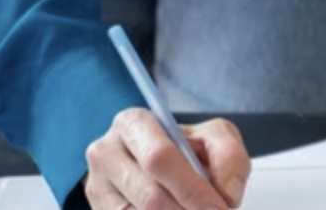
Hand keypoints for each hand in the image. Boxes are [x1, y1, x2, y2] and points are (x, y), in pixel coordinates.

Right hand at [85, 113, 248, 209]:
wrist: (159, 169)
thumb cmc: (184, 152)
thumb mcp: (212, 139)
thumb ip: (228, 157)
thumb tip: (226, 196)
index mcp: (133, 124)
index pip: (159, 157)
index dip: (191, 188)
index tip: (218, 206)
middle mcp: (106, 153)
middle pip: (149, 196)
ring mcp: (97, 187)